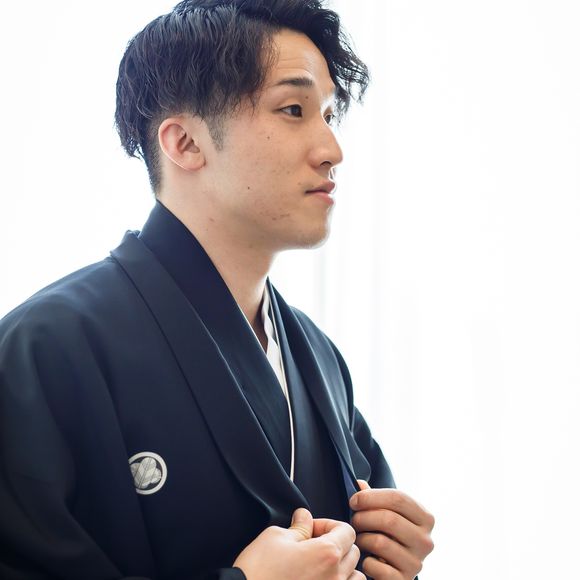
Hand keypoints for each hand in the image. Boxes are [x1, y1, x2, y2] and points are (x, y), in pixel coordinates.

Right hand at [233, 507, 363, 579]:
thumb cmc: (258, 572)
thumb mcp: (276, 537)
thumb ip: (298, 527)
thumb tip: (305, 517)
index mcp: (326, 553)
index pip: (347, 530)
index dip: (329, 524)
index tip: (312, 528)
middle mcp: (335, 577)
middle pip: (353, 552)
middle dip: (336, 543)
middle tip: (312, 545)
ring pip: (356, 577)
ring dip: (343, 568)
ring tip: (321, 567)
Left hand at [349, 481, 434, 578]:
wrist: (393, 572)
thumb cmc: (387, 535)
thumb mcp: (385, 514)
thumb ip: (373, 498)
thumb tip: (359, 484)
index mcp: (425, 518)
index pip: (398, 498)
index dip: (371, 497)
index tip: (354, 501)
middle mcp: (426, 541)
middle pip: (389, 519)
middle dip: (363, 518)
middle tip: (353, 520)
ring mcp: (417, 563)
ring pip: (380, 543)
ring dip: (361, 539)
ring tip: (358, 539)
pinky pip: (376, 567)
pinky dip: (365, 561)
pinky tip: (366, 559)